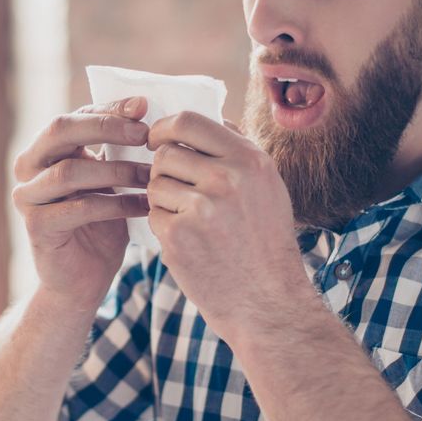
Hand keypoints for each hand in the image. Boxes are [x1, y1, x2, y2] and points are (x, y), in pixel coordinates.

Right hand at [11, 97, 152, 309]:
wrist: (83, 279)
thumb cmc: (102, 222)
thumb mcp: (111, 178)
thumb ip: (118, 148)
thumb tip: (145, 109)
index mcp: (46, 148)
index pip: (76, 114)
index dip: (109, 108)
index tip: (144, 106)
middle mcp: (29, 166)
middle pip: (60, 130)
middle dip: (105, 127)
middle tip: (144, 134)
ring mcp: (27, 196)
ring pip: (70, 171)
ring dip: (117, 171)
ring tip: (150, 175)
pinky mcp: (36, 226)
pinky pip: (79, 208)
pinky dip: (116, 205)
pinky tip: (143, 205)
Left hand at [145, 112, 311, 342]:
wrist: (268, 302)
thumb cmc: (266, 242)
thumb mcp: (268, 186)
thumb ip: (237, 151)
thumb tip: (206, 119)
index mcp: (249, 160)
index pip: (189, 121)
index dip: (164, 127)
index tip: (158, 138)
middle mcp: (227, 178)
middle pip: (165, 153)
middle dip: (164, 168)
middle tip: (178, 189)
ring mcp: (201, 208)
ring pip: (154, 183)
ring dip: (163, 198)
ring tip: (190, 219)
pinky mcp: (178, 236)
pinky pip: (153, 213)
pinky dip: (164, 225)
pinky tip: (188, 240)